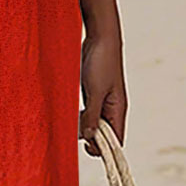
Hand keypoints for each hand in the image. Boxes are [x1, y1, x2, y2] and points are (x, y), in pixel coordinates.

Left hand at [79, 31, 126, 156]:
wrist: (100, 36)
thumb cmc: (101, 62)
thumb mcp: (95, 91)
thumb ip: (91, 115)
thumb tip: (89, 138)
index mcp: (118, 110)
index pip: (116, 140)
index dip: (103, 149)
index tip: (85, 146)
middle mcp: (111, 108)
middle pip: (103, 135)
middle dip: (89, 138)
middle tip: (73, 133)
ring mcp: (101, 101)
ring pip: (93, 124)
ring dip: (81, 127)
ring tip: (69, 123)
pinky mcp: (92, 93)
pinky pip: (86, 111)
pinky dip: (78, 116)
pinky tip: (68, 112)